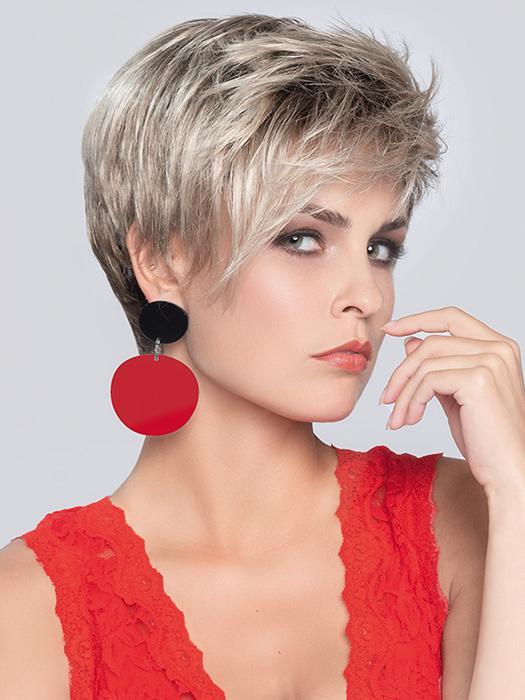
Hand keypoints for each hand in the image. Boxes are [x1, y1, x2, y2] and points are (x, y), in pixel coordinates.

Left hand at [379, 306, 524, 493]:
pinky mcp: (478, 379)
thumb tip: (410, 342)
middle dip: (401, 372)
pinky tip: (410, 420)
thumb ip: (437, 367)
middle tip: (385, 399)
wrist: (508, 470)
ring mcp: (490, 361)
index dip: (417, 319)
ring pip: (425, 363)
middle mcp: (498, 348)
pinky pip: (427, 381)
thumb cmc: (485, 439)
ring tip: (397, 419)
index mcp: (498, 347)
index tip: (389, 328)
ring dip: (403, 393)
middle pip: (431, 342)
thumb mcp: (454, 396)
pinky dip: (411, 401)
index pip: (452, 317)